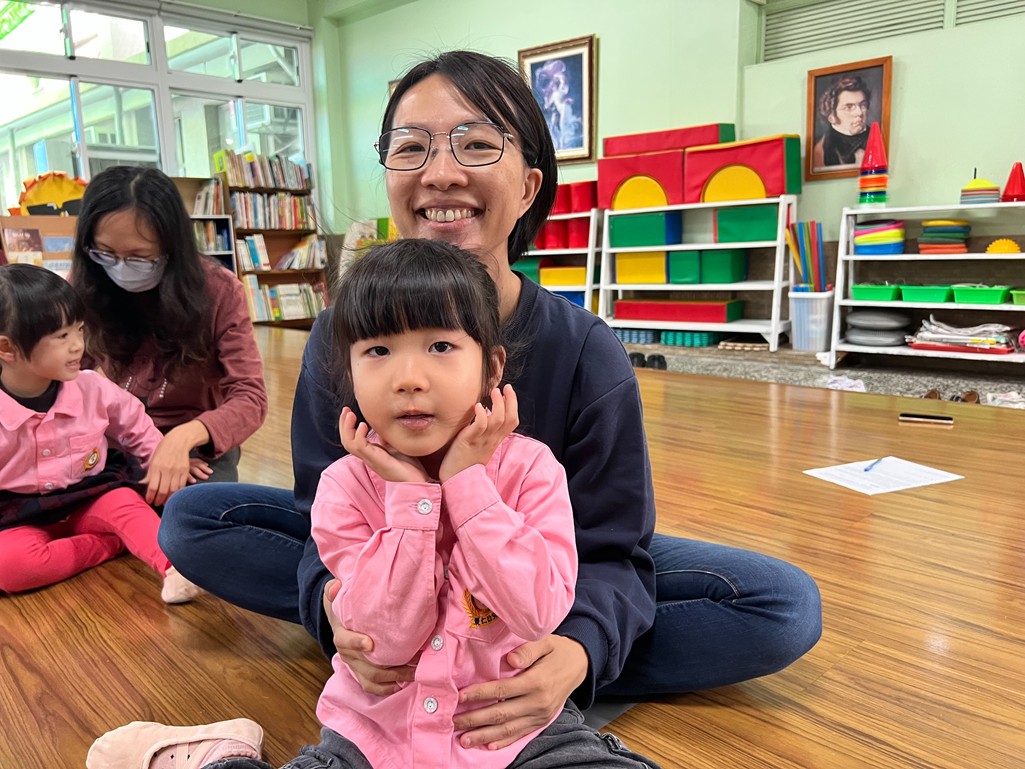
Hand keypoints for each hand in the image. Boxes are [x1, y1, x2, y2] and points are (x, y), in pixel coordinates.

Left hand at [142, 421, 207, 505]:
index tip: (149, 501)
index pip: (153, 486)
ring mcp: (177, 470)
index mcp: (156, 467)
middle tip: (156, 504)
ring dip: (169, 498)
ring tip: (165, 502)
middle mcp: (167, 469)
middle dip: (159, 500)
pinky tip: (173, 495)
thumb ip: (149, 474)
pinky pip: (181, 485)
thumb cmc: (163, 450)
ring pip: (173, 490)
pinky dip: (177, 492)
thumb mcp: (153, 460)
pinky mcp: (185, 471)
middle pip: (163, 490)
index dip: (150, 496)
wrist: (178, 441)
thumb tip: (143, 486)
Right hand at [323, 578, 416, 694]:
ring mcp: (355, 666)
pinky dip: (387, 688)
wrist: (341, 621)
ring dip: (394, 677)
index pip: (344, 641)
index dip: (356, 643)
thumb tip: (335, 587)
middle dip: (391, 666)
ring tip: (414, 672)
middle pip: (365, 665)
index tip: (370, 643)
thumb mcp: (337, 595)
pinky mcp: (361, 673)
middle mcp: (347, 654)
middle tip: (414, 659)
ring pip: (372, 678)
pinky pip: (371, 686)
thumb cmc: (344, 607)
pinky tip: (403, 682)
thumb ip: (334, 590)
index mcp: (341, 634)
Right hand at [338, 408, 426, 482]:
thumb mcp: (396, 448)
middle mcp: (368, 457)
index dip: (348, 426)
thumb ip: (387, 440)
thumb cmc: (409, 467)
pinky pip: (361, 448)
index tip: (349, 411)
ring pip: (350, 444)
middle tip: (346, 410)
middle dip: (344, 425)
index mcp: (371, 453)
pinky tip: (362, 425)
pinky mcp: (377, 461)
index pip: (352, 440)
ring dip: (347, 428)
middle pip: (347, 441)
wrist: (417, 483)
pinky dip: (359, 436)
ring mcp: (371, 460)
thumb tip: (383, 427)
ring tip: (351, 415)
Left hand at [439, 385, 518, 481]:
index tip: (508, 391)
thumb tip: (486, 412)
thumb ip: (485, 431)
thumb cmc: (464, 461)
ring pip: (497, 420)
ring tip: (493, 392)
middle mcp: (492, 440)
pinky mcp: (469, 442)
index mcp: (495, 440)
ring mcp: (481, 441)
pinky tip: (478, 406)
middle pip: (509, 419)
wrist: (455, 480)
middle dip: (510, 401)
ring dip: (497, 404)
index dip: (513, 405)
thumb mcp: (479, 444)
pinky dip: (481, 414)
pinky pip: (479, 426)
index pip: (512, 421)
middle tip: (504, 388)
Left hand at [454, 634, 587, 749]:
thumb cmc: (558, 650)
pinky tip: (489, 745)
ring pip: (508, 728)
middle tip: (454, 722)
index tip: (460, 697)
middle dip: (475, 719)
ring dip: (485, 735)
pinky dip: (504, 741)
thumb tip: (510, 659)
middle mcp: (538, 702)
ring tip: (465, 738)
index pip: (502, 690)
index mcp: (537, 681)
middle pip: (501, 714)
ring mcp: (540, 715)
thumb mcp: (546, 641)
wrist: (580, 664)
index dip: (479, 694)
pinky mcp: (541, 721)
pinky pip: (520, 734)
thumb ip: (528, 649)